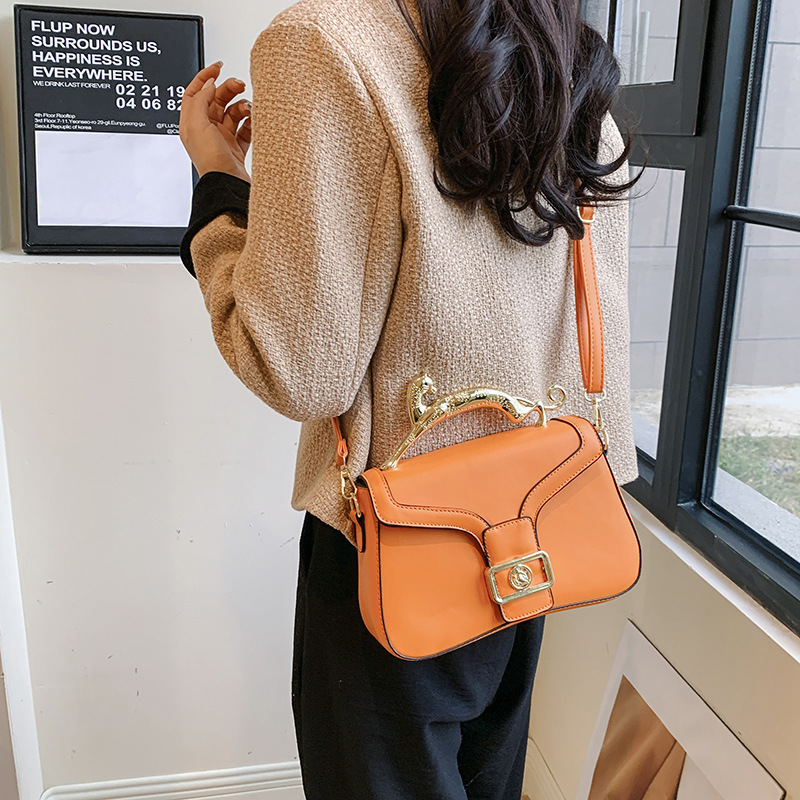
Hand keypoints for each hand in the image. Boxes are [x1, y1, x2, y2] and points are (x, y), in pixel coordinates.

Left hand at [179, 61, 251, 182]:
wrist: (228, 185)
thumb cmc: (211, 161)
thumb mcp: (197, 124)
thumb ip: (201, 100)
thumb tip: (208, 84)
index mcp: (191, 123)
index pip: (194, 93)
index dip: (204, 77)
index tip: (218, 67)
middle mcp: (206, 130)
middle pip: (216, 100)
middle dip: (228, 89)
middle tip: (239, 84)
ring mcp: (222, 139)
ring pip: (233, 113)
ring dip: (241, 106)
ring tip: (248, 108)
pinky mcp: (237, 148)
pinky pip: (246, 129)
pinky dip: (251, 123)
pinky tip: (254, 120)